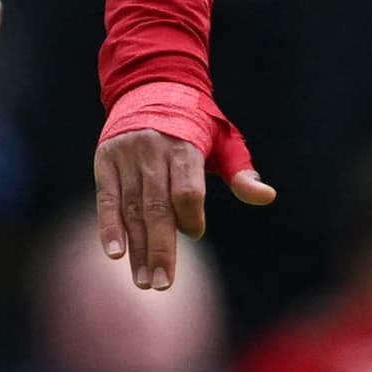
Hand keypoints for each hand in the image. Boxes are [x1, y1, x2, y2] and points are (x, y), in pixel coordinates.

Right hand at [92, 127, 274, 291]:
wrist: (150, 86)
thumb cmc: (196, 123)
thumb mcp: (225, 140)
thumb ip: (241, 172)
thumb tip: (266, 196)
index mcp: (184, 146)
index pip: (187, 190)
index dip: (191, 217)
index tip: (194, 232)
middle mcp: (153, 151)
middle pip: (157, 207)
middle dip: (160, 249)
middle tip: (162, 285)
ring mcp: (126, 156)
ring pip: (131, 209)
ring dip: (137, 248)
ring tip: (143, 281)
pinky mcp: (105, 161)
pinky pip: (106, 200)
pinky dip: (109, 228)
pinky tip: (115, 254)